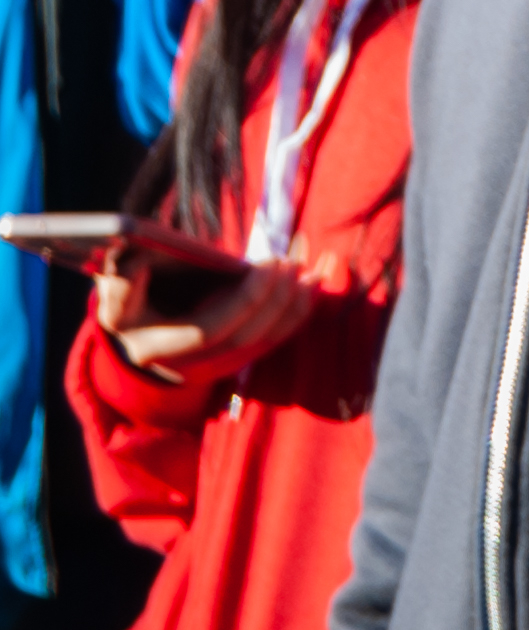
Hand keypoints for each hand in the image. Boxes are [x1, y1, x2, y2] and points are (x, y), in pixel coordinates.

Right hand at [97, 257, 310, 387]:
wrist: (134, 339)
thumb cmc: (125, 305)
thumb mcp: (113, 297)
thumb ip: (119, 284)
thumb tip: (133, 266)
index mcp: (153, 348)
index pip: (209, 330)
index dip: (244, 300)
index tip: (267, 264)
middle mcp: (186, 366)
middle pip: (244, 336)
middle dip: (274, 297)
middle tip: (292, 261)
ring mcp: (213, 369)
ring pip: (264, 342)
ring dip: (294, 304)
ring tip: (312, 268)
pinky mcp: (233, 362)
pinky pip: (272, 341)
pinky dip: (298, 312)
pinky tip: (314, 283)